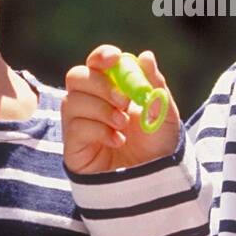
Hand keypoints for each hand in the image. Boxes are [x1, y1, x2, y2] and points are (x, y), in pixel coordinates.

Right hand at [62, 45, 180, 173]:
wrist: (153, 179)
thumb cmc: (157, 144)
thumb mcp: (163, 113)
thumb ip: (155, 85)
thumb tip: (146, 56)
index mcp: (111, 87)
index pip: (96, 62)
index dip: (101, 56)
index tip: (114, 58)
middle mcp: (90, 101)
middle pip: (76, 76)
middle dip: (99, 85)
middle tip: (123, 100)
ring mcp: (78, 122)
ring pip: (72, 101)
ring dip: (102, 110)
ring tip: (123, 125)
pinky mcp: (73, 145)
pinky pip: (75, 127)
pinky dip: (99, 131)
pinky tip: (116, 141)